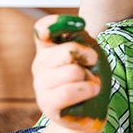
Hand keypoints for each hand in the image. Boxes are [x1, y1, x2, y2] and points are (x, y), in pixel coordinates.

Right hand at [32, 15, 110, 132]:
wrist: (91, 111)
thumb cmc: (90, 78)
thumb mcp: (91, 53)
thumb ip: (82, 38)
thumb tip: (78, 27)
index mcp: (48, 48)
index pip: (43, 28)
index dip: (58, 22)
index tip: (80, 24)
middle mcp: (40, 64)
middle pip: (68, 50)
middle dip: (89, 57)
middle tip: (92, 65)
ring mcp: (40, 85)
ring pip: (73, 72)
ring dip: (91, 78)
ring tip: (90, 84)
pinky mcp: (46, 104)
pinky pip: (69, 92)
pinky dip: (88, 91)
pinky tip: (90, 93)